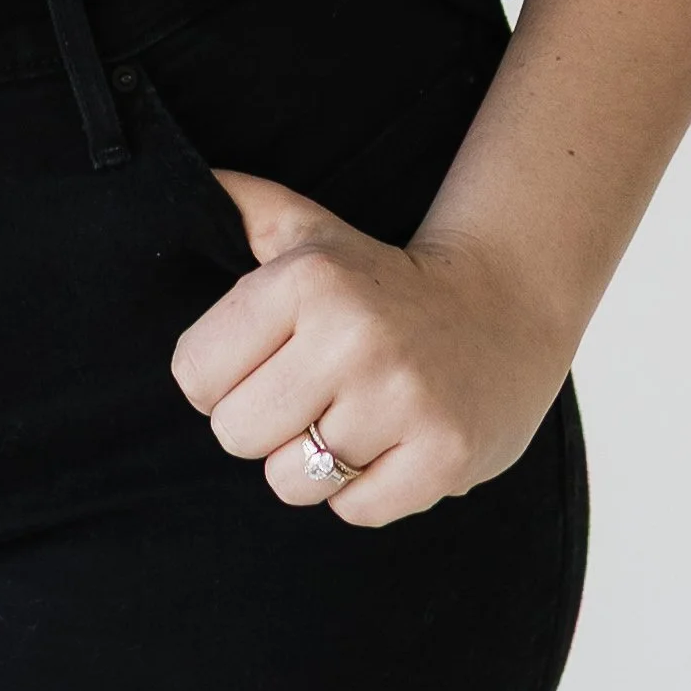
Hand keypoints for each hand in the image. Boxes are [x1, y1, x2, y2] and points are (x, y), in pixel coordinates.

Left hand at [169, 175, 571, 526]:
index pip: (194, 373)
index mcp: (307, 280)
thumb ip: (240, 205)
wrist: (504, 304)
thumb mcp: (309, 230)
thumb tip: (186, 180)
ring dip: (310, 462)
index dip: (216, 377)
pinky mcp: (444, 457)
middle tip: (304, 394)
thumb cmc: (379, 277)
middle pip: (235, 434)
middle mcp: (353, 337)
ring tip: (346, 418)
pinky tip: (387, 443)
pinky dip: (362, 489)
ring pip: (289, 481)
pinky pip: (353, 511)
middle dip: (260, 422)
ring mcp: (403, 401)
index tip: (258, 362)